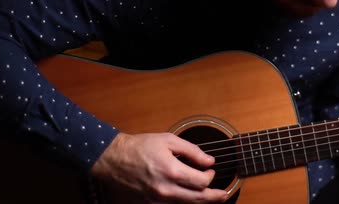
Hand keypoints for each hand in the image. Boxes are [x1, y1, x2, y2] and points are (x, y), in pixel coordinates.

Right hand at [91, 132, 228, 202]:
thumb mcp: (169, 141)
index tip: (210, 170)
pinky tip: (189, 196)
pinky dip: (183, 201)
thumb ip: (192, 151)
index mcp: (172, 172)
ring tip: (212, 197)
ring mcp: (157, 199)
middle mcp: (166, 189)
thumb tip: (209, 160)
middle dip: (214, 197)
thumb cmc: (140, 147)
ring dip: (201, 201)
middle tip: (224, 194)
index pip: (201, 182)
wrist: (114, 159)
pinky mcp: (150, 203)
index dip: (210, 176)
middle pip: (197, 199)